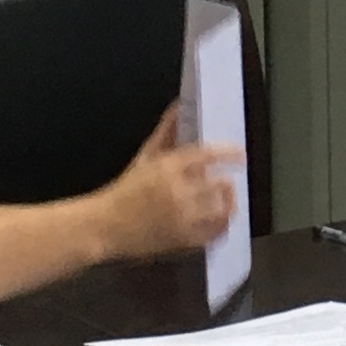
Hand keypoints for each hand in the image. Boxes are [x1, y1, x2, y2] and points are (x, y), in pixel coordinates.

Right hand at [104, 122, 241, 257]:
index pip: (207, 156)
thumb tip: (180, 105)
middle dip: (227, 182)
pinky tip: (222, 220)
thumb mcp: (144, 157)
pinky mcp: (183, 240)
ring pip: (221, 208)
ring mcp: (182, 218)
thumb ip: (166, 131)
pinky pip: (214, 233)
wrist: (104, 227)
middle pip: (219, 184)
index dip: (228, 154)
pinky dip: (223, 226)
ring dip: (228, 203)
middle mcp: (178, 191)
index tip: (240, 155)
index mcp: (167, 167)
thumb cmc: (125, 190)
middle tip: (230, 181)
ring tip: (228, 200)